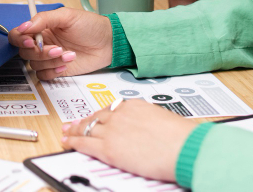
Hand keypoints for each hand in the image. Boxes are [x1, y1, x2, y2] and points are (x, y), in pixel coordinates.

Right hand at [8, 7, 113, 79]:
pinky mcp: (57, 70)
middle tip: (57, 48)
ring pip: (34, 65)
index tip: (30, 41)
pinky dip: (53, 71)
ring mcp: (49, 58)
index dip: (19, 39)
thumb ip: (43, 19)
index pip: (18, 35)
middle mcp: (42, 43)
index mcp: (41, 28)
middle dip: (40, 52)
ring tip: (68, 54)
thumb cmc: (90, 25)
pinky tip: (66, 64)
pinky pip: (44, 76)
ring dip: (50, 61)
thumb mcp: (67, 16)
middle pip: (24, 52)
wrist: (108, 43)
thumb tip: (24, 26)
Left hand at [61, 99, 196, 182]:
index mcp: (133, 105)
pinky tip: (67, 143)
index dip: (99, 116)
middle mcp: (120, 114)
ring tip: (67, 133)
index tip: (94, 118)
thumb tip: (144, 128)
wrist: (185, 148)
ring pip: (86, 129)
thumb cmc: (181, 137)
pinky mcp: (108, 148)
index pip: (109, 109)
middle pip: (95, 117)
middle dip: (82, 121)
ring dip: (74, 131)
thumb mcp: (161, 119)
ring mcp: (112, 130)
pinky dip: (73, 142)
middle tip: (72, 123)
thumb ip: (146, 120)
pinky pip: (84, 143)